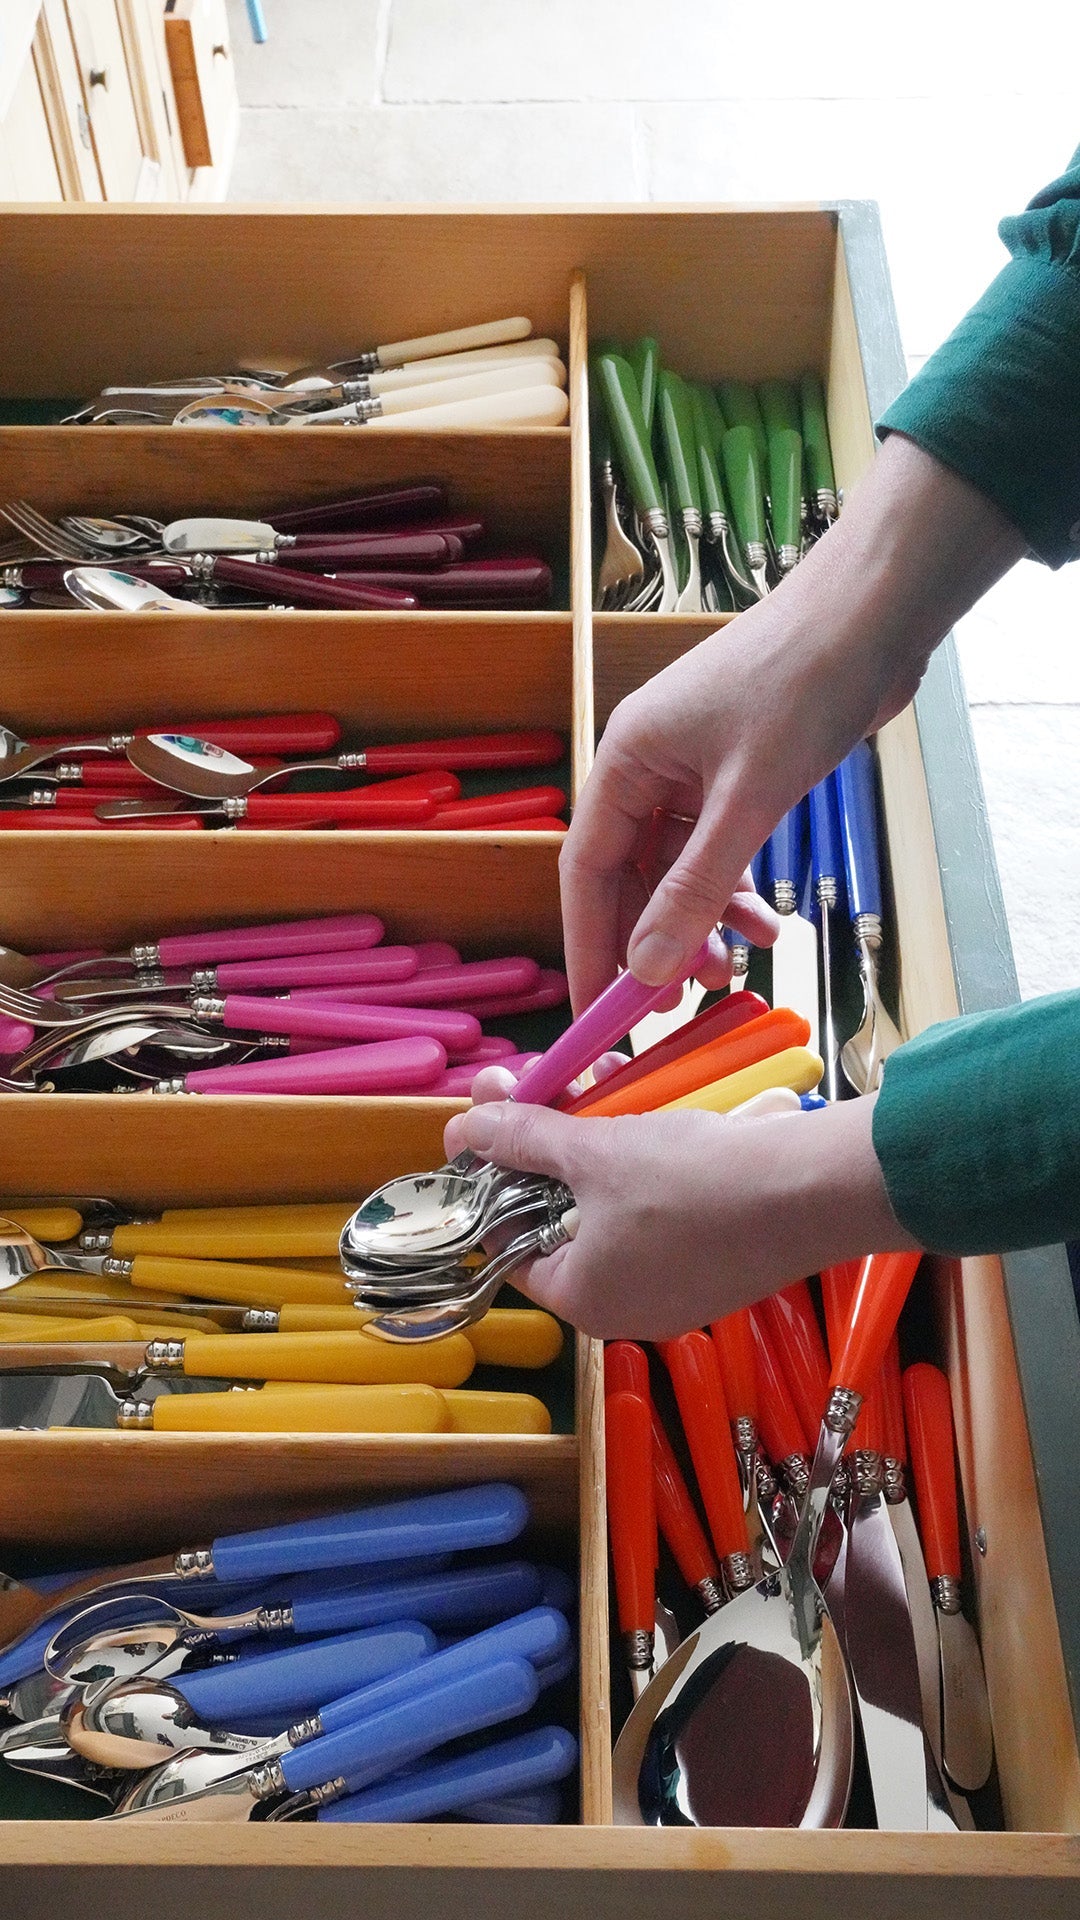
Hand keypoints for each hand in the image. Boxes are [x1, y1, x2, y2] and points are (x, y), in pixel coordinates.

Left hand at [444, 1083, 916, 1339]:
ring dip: (598, 1146)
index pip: (509, 1245)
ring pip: (613, 1210)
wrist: (812, 1191)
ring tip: (599, 1081)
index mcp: (583, 1299)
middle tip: (541, 1085)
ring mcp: (677, 1289)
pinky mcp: (718, 1263)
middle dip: (548, 1149)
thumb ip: (521, 1139)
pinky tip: (649, 1110)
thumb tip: (462, 1129)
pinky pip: (660, 1213)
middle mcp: (627, 1309)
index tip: (495, 1128)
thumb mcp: (593, 1151)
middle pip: (560, 1221)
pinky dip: (645, 1165)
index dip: (495, 1182)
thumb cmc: (693, 1182)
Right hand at [562, 435, 1025, 1009]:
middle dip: (649, 942)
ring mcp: (693, 768)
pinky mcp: (738, 772)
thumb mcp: (747, 800)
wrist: (876, 611)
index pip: (585, 871)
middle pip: (627, 876)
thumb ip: (694, 889)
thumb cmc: (805, 682)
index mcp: (626, 758)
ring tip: (729, 972)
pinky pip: (718, 849)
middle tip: (672, 1008)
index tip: (600, 1012)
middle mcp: (648, 765)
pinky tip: (764, 925)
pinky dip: (734, 890)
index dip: (589, 945)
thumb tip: (647, 969)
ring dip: (697, 922)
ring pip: (676, 869)